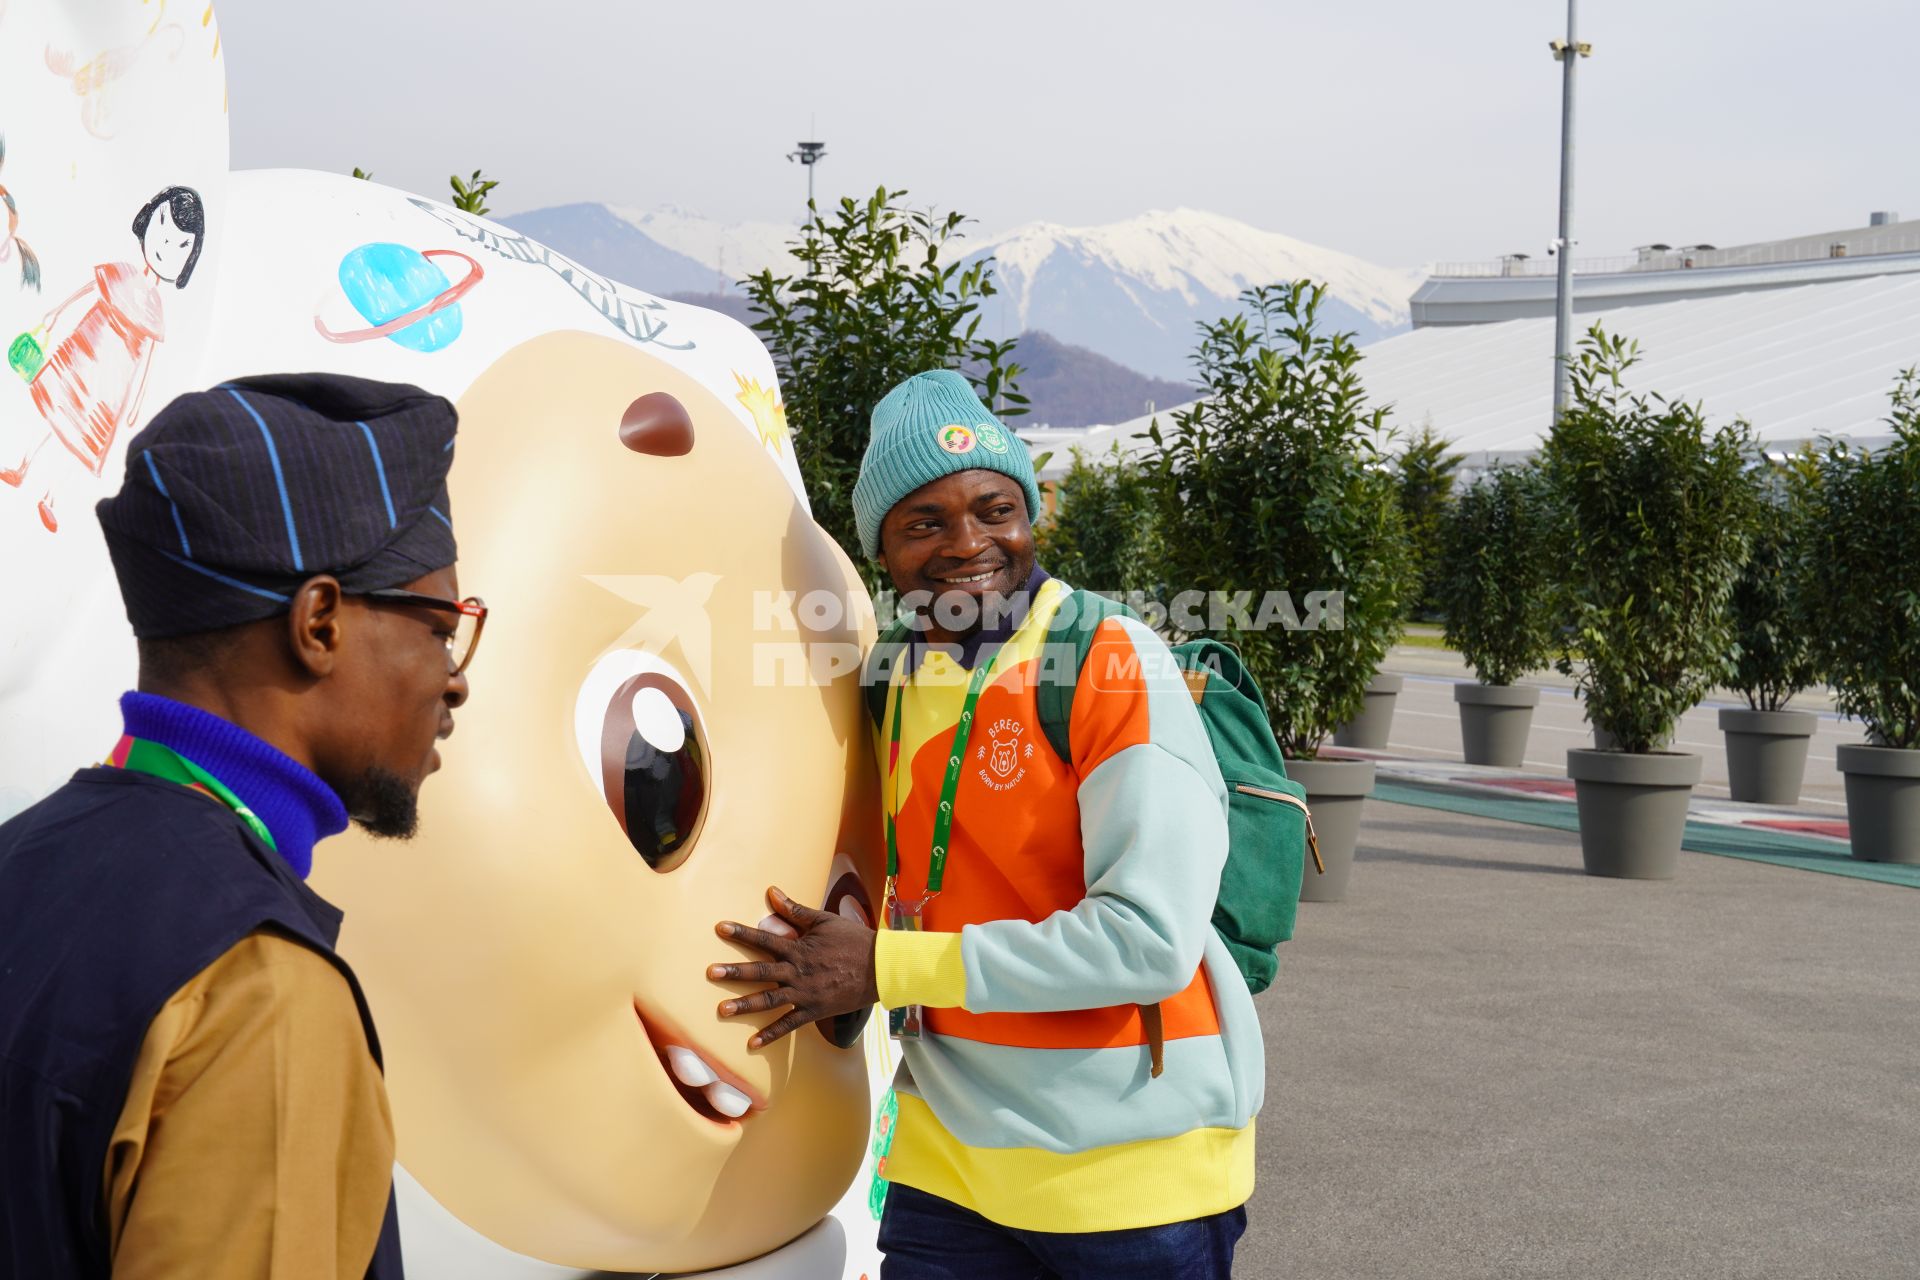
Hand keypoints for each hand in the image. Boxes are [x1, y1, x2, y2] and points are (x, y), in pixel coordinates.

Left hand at [710, 886, 878, 1049]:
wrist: (880, 967)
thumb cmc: (853, 940)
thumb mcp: (824, 920)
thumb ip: (795, 910)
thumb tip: (772, 892)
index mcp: (798, 948)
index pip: (764, 939)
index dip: (741, 933)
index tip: (720, 928)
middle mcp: (797, 972)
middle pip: (760, 972)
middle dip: (734, 972)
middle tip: (711, 973)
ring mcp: (805, 993)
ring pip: (770, 1001)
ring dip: (745, 1005)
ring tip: (722, 1010)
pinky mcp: (813, 1010)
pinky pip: (789, 1025)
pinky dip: (771, 1034)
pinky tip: (752, 1042)